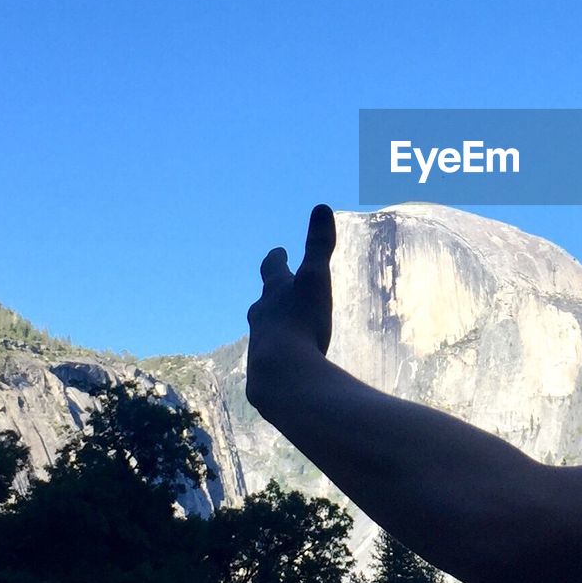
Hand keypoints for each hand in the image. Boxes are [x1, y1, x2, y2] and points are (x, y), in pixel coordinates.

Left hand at [246, 204, 336, 402]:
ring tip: (281, 326)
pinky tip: (288, 362)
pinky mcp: (265, 371)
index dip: (276, 260)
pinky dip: (280, 353)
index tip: (277, 251)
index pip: (272, 270)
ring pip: (265, 329)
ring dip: (273, 324)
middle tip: (274, 288)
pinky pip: (273, 357)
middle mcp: (262, 316)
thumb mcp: (316, 280)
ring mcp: (261, 345)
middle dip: (271, 293)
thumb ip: (319, 245)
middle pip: (264, 300)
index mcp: (274, 293)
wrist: (281, 375)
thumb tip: (321, 207)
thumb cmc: (301, 323)